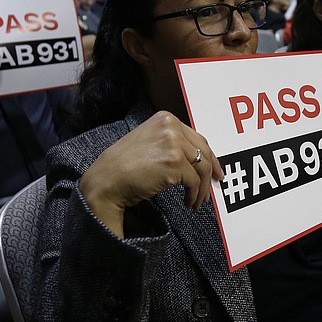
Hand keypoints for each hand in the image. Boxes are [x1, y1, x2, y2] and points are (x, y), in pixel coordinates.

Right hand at [79, 111, 222, 237]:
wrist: (107, 181)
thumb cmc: (123, 167)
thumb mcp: (149, 142)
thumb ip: (171, 143)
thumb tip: (196, 158)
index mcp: (165, 119)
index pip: (196, 138)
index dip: (208, 156)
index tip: (214, 169)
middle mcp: (171, 126)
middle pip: (203, 151)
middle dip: (210, 171)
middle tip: (213, 185)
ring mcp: (174, 143)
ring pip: (202, 167)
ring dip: (202, 188)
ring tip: (197, 201)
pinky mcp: (175, 163)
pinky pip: (194, 182)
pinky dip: (194, 195)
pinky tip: (189, 203)